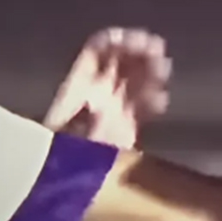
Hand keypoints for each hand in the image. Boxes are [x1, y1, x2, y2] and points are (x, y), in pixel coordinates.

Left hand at [45, 27, 169, 148]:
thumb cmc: (58, 157)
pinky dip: (152, 102)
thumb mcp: (69, 138)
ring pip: (133, 82)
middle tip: (156, 48)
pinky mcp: (125, 128)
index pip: (96, 53)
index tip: (135, 39)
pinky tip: (160, 100)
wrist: (61, 181)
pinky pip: (141, 108)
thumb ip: (86, 125)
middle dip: (138, 52)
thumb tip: (101, 110)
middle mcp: (95, 93)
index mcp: (77, 86)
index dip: (115, 42)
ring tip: (163, 68)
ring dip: (150, 72)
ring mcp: (111, 109)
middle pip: (118, 63)